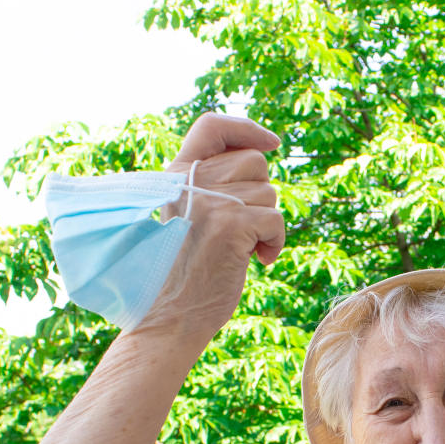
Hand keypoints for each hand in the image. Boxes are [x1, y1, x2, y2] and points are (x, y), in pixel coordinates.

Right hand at [135, 113, 285, 335]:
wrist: (168, 317)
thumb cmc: (183, 273)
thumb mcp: (186, 216)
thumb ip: (210, 186)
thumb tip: (261, 155)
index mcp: (174, 176)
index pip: (212, 126)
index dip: (246, 129)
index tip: (271, 142)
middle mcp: (189, 182)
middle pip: (254, 162)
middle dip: (260, 196)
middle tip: (242, 230)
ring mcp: (208, 201)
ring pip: (268, 192)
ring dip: (266, 224)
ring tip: (241, 249)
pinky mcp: (228, 225)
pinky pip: (275, 219)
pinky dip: (275, 243)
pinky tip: (256, 261)